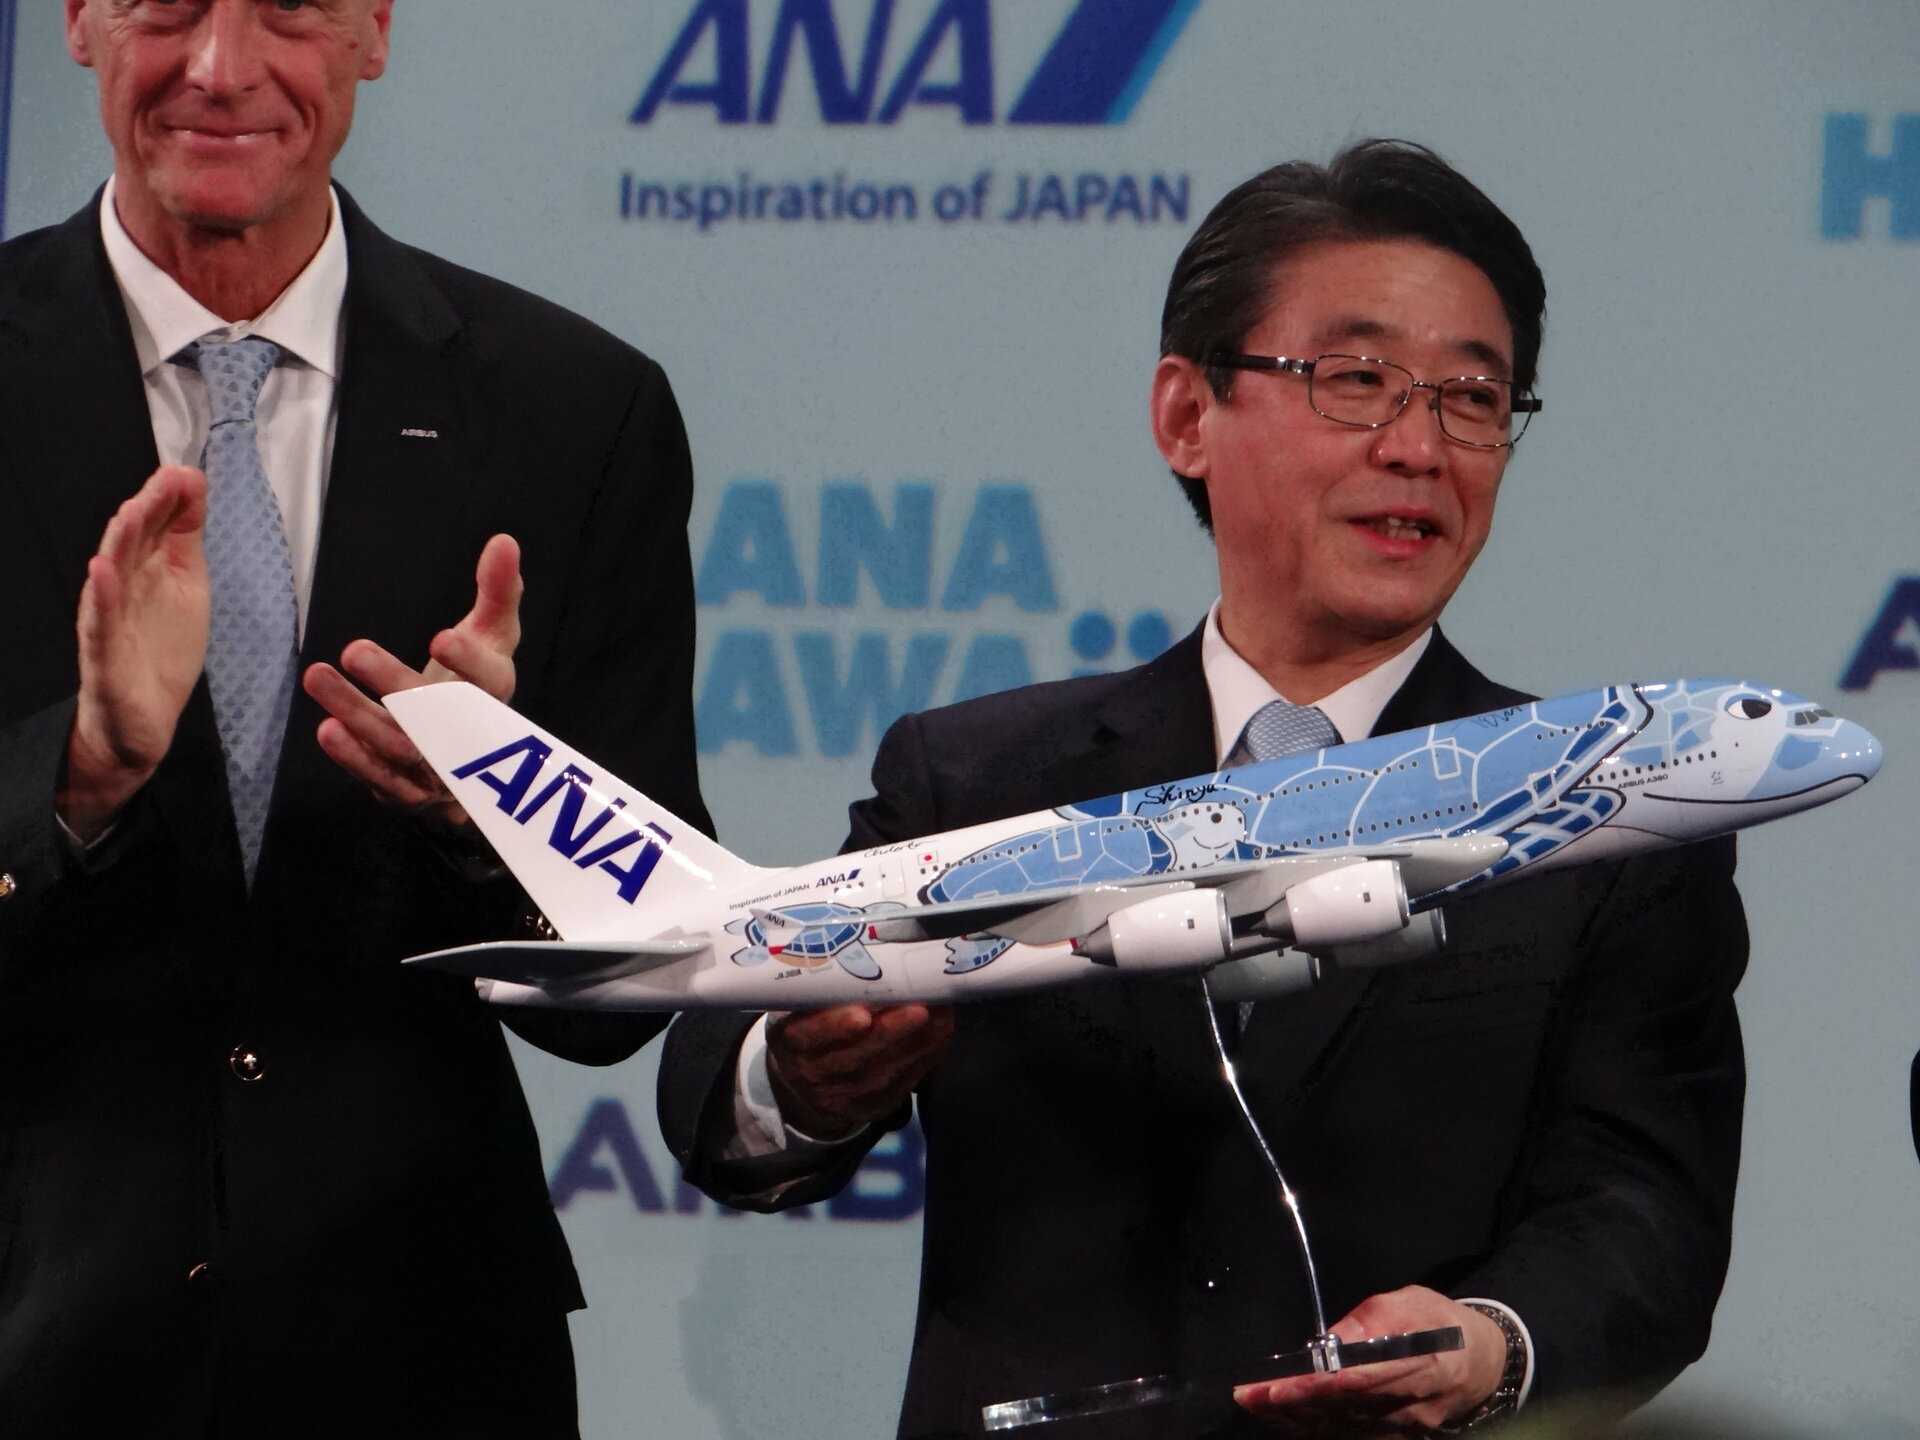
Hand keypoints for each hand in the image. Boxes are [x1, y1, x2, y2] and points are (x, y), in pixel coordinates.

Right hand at [60, 466, 210, 840]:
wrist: (141, 720)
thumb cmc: (160, 648)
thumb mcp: (187, 583)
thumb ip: (186, 535)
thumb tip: (192, 481)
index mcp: (145, 570)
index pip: (155, 527)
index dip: (169, 500)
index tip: (188, 472)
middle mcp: (123, 588)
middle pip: (131, 543)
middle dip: (146, 510)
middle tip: (165, 480)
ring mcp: (110, 620)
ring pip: (111, 575)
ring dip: (121, 542)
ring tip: (132, 513)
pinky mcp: (104, 654)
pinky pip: (100, 622)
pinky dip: (102, 596)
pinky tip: (103, 571)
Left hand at [302, 533, 521, 830]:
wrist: (477, 761)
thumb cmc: (478, 684)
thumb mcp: (492, 635)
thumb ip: (497, 591)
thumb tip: (503, 540)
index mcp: (495, 694)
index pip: (490, 681)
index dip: (469, 663)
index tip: (441, 639)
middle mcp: (472, 736)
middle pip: (439, 717)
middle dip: (398, 684)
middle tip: (355, 648)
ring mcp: (442, 769)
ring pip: (402, 747)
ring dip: (358, 713)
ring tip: (317, 675)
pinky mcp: (411, 793)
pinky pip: (383, 780)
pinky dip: (354, 758)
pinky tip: (327, 728)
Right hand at [766, 1003, 955, 1139]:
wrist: (804, 1087)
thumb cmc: (809, 1029)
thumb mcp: (801, 1009)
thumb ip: (825, 990)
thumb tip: (872, 956)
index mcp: (792, 1042)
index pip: (809, 1036)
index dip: (835, 1027)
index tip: (862, 1015)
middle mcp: (815, 1073)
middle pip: (855, 1058)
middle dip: (891, 1033)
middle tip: (920, 1008)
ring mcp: (845, 1096)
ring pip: (884, 1073)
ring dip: (918, 1044)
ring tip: (942, 1016)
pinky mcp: (874, 1106)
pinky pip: (903, 1083)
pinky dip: (926, 1057)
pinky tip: (942, 1034)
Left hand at [1233, 1287, 1507, 1435]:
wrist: (1481, 1361)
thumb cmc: (1440, 1323)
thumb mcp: (1410, 1302)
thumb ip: (1370, 1320)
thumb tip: (1331, 1342)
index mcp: (1418, 1360)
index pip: (1359, 1379)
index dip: (1316, 1387)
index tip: (1278, 1387)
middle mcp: (1412, 1401)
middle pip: (1345, 1408)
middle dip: (1294, 1404)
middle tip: (1250, 1396)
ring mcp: (1406, 1425)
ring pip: (1345, 1427)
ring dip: (1298, 1419)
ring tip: (1258, 1405)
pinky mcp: (1400, 1435)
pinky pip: (1353, 1435)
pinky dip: (1317, 1427)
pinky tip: (1287, 1418)